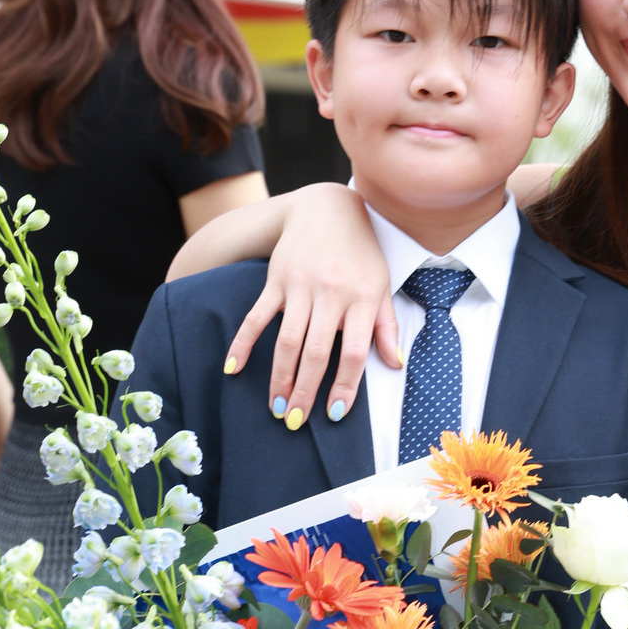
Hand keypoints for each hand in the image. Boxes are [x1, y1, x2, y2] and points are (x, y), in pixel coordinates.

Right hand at [220, 185, 399, 422]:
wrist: (326, 208)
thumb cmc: (360, 252)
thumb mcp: (382, 284)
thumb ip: (386, 326)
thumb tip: (394, 364)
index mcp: (363, 298)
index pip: (354, 352)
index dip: (345, 386)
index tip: (336, 413)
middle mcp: (331, 294)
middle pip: (316, 352)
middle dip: (305, 390)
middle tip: (296, 421)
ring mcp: (300, 286)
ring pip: (286, 340)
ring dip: (279, 377)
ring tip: (276, 406)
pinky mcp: (276, 280)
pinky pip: (257, 317)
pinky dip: (243, 344)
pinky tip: (233, 369)